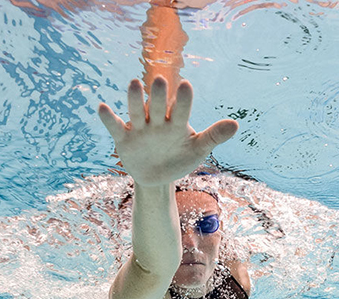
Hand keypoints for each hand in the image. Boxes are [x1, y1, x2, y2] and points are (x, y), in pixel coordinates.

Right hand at [98, 76, 237, 186]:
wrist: (158, 176)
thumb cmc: (180, 157)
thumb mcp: (198, 149)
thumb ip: (214, 136)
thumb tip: (236, 124)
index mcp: (176, 122)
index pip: (181, 108)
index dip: (184, 99)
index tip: (187, 86)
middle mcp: (157, 121)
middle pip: (158, 106)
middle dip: (160, 96)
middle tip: (162, 81)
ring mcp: (139, 129)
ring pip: (136, 111)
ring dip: (135, 99)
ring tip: (135, 83)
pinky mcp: (123, 139)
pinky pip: (115, 127)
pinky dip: (108, 118)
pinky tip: (102, 107)